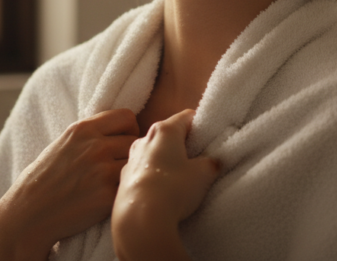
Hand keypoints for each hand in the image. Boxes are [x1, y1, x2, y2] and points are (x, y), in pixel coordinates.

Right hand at [0, 108, 139, 260]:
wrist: (27, 214)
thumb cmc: (45, 179)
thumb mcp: (64, 143)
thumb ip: (92, 134)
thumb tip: (125, 127)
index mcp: (83, 129)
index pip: (126, 117)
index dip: (129, 129)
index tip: (121, 142)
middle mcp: (95, 146)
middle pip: (134, 141)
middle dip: (127, 154)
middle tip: (113, 169)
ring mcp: (102, 171)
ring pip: (135, 165)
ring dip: (127, 174)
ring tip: (109, 184)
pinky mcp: (107, 197)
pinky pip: (129, 187)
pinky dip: (123, 193)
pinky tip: (106, 199)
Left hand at [111, 109, 219, 260]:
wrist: (139, 219)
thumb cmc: (173, 188)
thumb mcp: (203, 174)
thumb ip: (211, 163)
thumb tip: (213, 161)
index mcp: (165, 130)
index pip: (186, 117)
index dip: (200, 125)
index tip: (207, 138)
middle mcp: (144, 139)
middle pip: (167, 134)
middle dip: (182, 144)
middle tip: (196, 159)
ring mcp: (130, 159)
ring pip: (153, 152)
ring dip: (165, 160)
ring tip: (178, 178)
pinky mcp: (122, 179)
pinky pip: (142, 171)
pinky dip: (152, 175)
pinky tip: (160, 191)